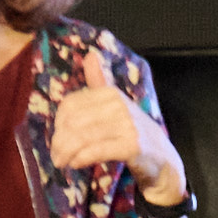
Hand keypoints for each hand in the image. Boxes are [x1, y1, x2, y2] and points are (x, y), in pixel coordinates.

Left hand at [45, 40, 178, 198]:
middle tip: (55, 156)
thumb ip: (100, 82)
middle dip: (59, 141)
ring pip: (82, 137)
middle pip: (73, 121)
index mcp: (111, 93)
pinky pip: (96, 151)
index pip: (70, 104)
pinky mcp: (131, 145)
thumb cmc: (131, 131)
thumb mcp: (116, 104)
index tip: (56, 137)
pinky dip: (80, 159)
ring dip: (66, 153)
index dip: (58, 122)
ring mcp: (127, 125)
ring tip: (61, 162)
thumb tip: (91, 54)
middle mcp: (119, 105)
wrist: (161, 156)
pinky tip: (75, 164)